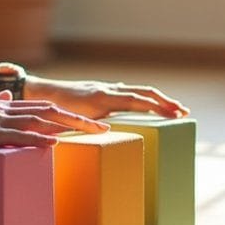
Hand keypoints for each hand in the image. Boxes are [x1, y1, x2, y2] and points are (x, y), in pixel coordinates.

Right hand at [0, 91, 108, 153]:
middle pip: (50, 112)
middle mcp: (5, 110)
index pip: (43, 108)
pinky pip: (16, 136)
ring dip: (68, 127)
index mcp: (4, 107)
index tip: (89, 120)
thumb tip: (6, 94)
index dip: (68, 113)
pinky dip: (37, 139)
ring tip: (91, 133)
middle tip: (104, 128)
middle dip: (79, 119)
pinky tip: (53, 143)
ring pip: (40, 121)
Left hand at [27, 77, 189, 119]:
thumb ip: (87, 126)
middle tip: (183, 111)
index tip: (175, 113)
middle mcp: (107, 90)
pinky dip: (142, 98)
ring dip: (156, 100)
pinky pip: (127, 93)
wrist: (40, 93)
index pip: (138, 100)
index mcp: (103, 97)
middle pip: (143, 92)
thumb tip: (107, 135)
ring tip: (173, 110)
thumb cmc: (53, 110)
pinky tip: (149, 106)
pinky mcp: (102, 92)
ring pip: (137, 91)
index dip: (158, 106)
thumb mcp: (70, 121)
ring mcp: (106, 89)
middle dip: (165, 102)